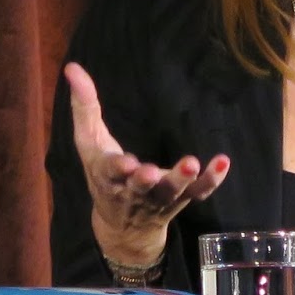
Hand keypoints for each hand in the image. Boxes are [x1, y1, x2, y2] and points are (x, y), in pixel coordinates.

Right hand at [65, 62, 229, 263]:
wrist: (123, 227)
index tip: (126, 163)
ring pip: (172, 192)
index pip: (110, 173)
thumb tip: (72, 67)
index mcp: (109, 177)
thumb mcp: (89, 143)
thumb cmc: (104, 175)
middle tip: (153, 172)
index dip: (117, 169)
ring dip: (182, 179)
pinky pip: (199, 193)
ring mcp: (159, 198)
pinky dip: (212, 180)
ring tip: (193, 163)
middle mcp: (134, 191)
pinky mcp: (182, 200)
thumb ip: (84, 106)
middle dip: (146, 180)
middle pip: (142, 188)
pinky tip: (222, 161)